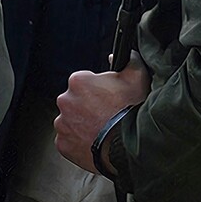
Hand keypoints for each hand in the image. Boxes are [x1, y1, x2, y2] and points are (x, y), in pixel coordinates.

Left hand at [54, 58, 151, 174]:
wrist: (128, 146)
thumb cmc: (131, 111)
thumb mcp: (137, 77)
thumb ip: (128, 60)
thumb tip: (119, 55)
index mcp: (78, 81)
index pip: (84, 81)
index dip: (98, 89)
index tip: (108, 98)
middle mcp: (65, 101)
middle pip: (75, 101)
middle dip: (88, 106)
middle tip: (106, 115)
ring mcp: (62, 124)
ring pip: (71, 121)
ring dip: (82, 124)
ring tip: (102, 130)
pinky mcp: (62, 144)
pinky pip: (69, 140)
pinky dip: (79, 141)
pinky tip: (95, 142)